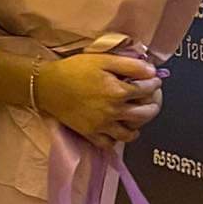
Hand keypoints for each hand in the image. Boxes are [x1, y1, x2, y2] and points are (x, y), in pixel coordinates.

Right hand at [36, 51, 161, 148]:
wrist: (48, 85)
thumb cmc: (74, 70)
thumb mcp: (103, 59)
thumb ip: (130, 64)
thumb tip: (151, 71)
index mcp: (118, 91)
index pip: (146, 90)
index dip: (154, 83)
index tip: (154, 80)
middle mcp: (113, 111)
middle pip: (144, 114)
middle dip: (153, 105)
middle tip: (153, 100)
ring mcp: (102, 125)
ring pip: (129, 134)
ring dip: (138, 126)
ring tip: (137, 118)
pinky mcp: (90, 134)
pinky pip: (109, 143)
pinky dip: (116, 139)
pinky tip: (118, 130)